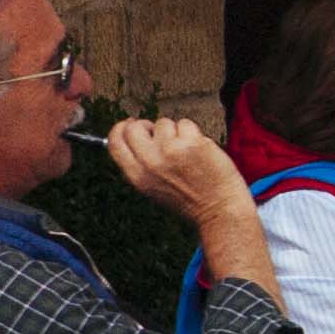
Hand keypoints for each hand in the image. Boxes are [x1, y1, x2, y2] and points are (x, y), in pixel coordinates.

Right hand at [106, 116, 251, 231]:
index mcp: (137, 175)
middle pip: (135, 128)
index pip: (115, 142)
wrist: (219, 210)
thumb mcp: (153, 187)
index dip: (120, 128)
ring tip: (187, 151)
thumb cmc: (190, 200)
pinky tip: (200, 150)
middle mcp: (150, 162)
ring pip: (164, 123)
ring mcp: (171, 151)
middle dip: (146, 125)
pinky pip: (186, 124)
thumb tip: (133, 133)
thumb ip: (140, 164)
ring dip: (175, 132)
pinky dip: (194, 133)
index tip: (129, 123)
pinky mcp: (192, 144)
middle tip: (161, 134)